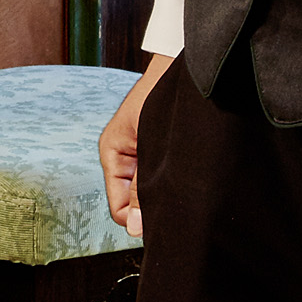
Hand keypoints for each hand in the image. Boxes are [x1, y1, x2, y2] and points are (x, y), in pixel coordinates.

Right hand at [101, 52, 169, 235]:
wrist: (183, 72)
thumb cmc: (159, 96)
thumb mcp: (148, 146)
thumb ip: (142, 187)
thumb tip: (135, 228)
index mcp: (112, 154)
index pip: (120, 209)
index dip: (139, 220)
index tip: (165, 221)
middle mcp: (125, 158)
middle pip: (134, 204)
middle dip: (154, 208)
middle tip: (179, 205)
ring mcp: (142, 156)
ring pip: (150, 193)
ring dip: (167, 194)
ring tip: (186, 185)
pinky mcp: (159, 152)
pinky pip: (162, 179)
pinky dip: (174, 182)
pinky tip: (189, 177)